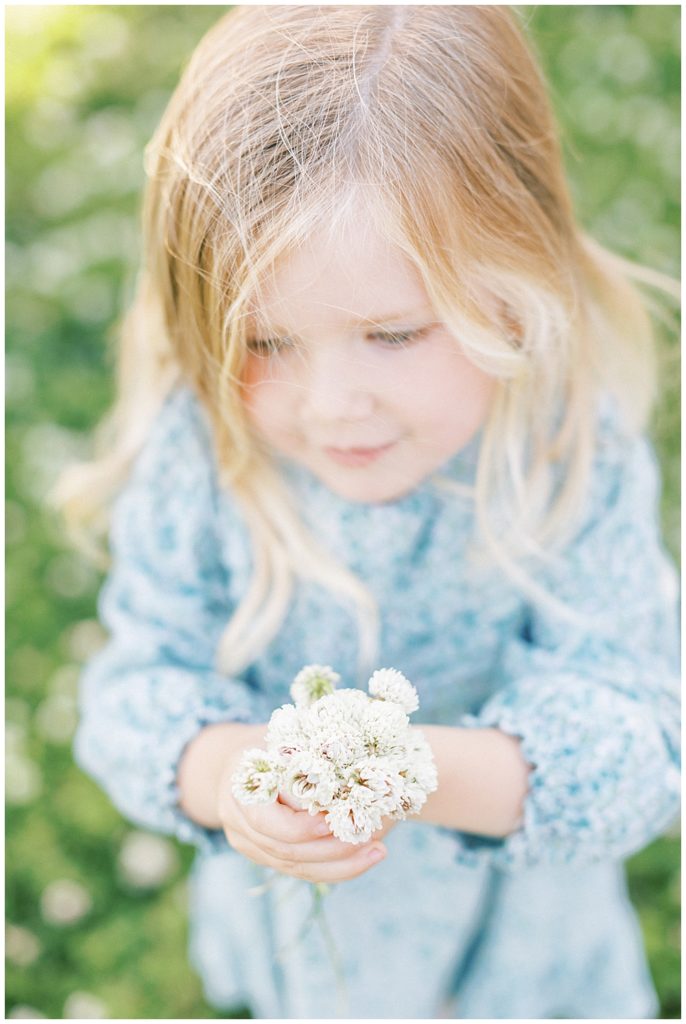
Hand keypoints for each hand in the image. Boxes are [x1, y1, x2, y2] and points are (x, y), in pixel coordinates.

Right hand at [216, 746, 388, 883]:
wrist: (236, 761)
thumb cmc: (270, 741)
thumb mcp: (284, 738)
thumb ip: (307, 756)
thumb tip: (350, 771)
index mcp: (240, 787)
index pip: (265, 821)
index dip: (300, 828)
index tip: (333, 821)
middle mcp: (238, 821)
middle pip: (283, 850)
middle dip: (329, 850)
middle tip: (369, 840)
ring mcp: (249, 843)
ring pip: (294, 866)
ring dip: (339, 865)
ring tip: (376, 852)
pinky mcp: (265, 856)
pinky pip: (299, 870)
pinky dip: (333, 868)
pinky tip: (363, 858)